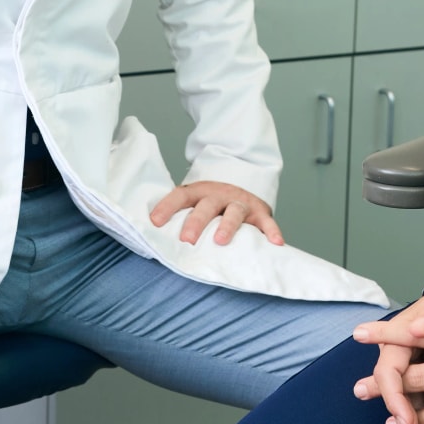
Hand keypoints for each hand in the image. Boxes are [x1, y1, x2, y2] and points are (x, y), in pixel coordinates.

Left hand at [149, 181, 283, 246]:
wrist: (241, 180)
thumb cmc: (210, 203)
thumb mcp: (193, 202)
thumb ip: (177, 217)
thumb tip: (147, 241)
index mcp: (198, 192)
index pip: (180, 196)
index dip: (167, 207)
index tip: (155, 222)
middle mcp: (218, 195)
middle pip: (206, 206)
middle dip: (196, 222)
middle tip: (187, 240)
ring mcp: (240, 202)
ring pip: (234, 212)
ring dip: (228, 226)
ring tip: (221, 241)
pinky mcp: (259, 211)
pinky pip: (267, 221)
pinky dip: (272, 231)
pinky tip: (275, 243)